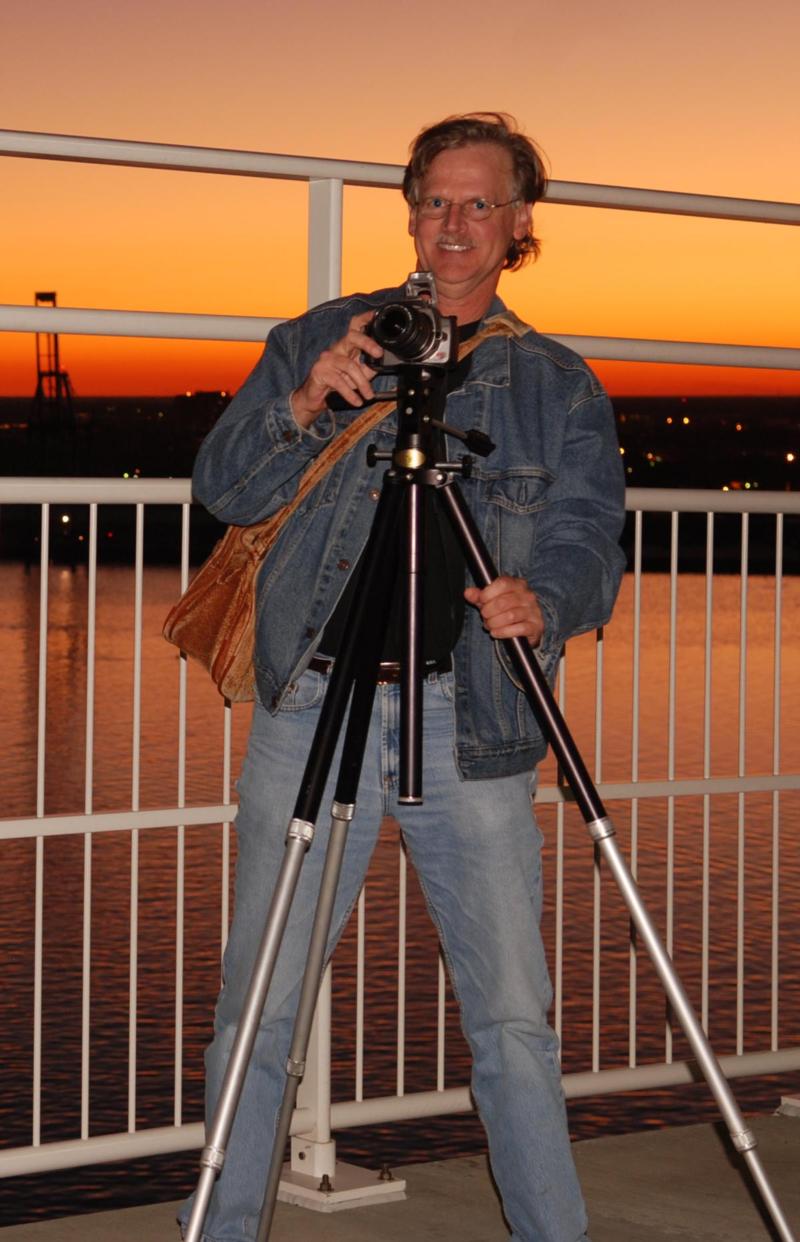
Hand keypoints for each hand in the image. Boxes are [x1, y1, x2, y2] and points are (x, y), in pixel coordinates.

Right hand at [290, 310, 383, 427]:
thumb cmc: (337, 384)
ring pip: (349, 366)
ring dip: (362, 383)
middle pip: (352, 337)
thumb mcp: (358, 376)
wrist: (316, 399)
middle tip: (379, 354)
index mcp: (347, 347)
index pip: (354, 327)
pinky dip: (350, 393)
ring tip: (368, 395)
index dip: (364, 319)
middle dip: (367, 343)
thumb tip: (383, 362)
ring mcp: (327, 359)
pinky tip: (356, 400)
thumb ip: (369, 367)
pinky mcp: (320, 371)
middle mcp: (336, 349)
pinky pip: (339, 382)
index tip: (375, 315)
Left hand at [464, 576, 544, 645]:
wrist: (526, 628)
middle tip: (484, 616)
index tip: (481, 601)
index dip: (488, 593)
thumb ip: (479, 597)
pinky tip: (496, 633)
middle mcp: (528, 595)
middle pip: (504, 602)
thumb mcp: (491, 601)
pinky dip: (503, 632)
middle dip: (489, 611)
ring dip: (494, 623)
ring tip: (489, 625)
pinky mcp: (536, 626)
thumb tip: (468, 593)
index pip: (503, 583)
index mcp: (518, 584)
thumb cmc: (506, 610)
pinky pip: (519, 629)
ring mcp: (534, 611)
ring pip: (510, 616)